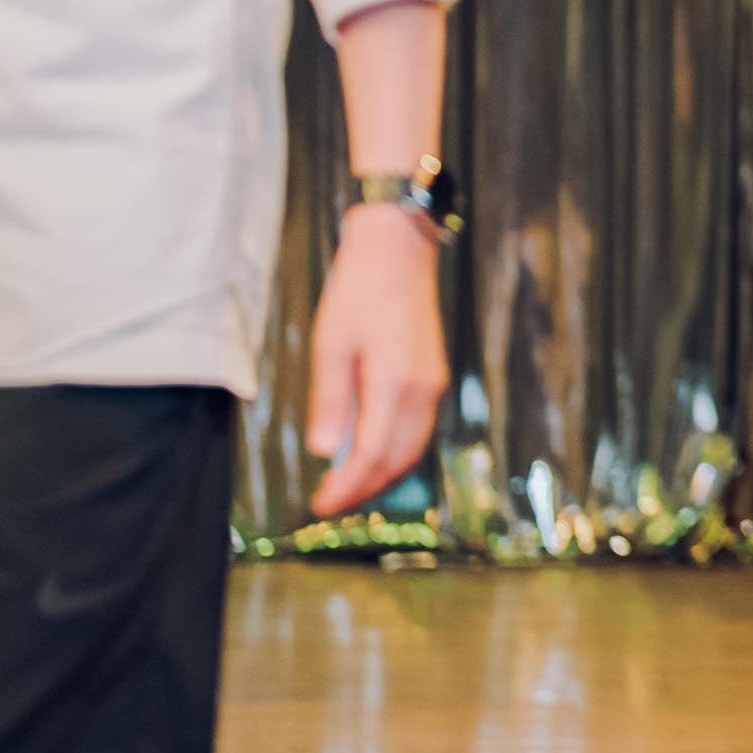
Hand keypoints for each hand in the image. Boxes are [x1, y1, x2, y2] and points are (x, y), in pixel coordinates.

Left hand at [304, 204, 447, 516]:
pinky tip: (373, 452)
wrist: (399, 249)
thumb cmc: (359, 290)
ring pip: (411, 447)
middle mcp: (420, 390)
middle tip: (330, 501)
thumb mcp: (330, 343)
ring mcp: (431, 383)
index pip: (370, 453)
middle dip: (363, 487)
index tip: (320, 503)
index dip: (345, 486)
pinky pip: (417, 428)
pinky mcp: (432, 376)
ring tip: (349, 484)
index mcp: (393, 383)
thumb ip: (329, 400)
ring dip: (382, 473)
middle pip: (395, 458)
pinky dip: (396, 451)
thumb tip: (322, 450)